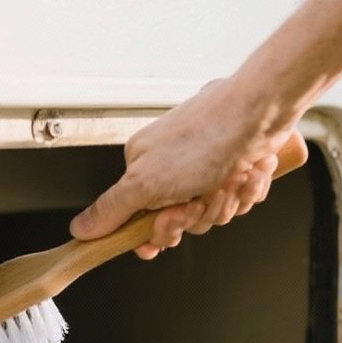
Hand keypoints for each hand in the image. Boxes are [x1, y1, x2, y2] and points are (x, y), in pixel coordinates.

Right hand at [69, 80, 300, 257]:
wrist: (262, 111)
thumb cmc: (208, 136)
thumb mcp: (145, 183)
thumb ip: (110, 209)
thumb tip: (79, 230)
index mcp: (142, 169)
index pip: (140, 222)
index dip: (160, 231)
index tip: (170, 225)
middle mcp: (171, 168)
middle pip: (179, 222)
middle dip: (197, 215)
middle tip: (200, 198)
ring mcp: (205, 169)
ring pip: (211, 213)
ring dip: (226, 202)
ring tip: (230, 178)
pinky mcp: (234, 167)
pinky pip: (237, 201)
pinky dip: (246, 191)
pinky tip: (248, 172)